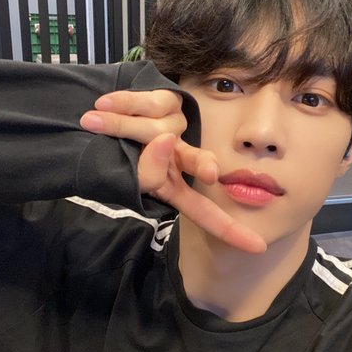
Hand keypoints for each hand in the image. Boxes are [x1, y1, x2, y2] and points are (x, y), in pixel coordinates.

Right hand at [80, 90, 265, 253]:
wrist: (92, 118)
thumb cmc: (109, 157)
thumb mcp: (125, 176)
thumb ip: (147, 173)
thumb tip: (168, 142)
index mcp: (173, 187)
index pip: (204, 212)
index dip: (230, 231)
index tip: (259, 248)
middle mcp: (181, 159)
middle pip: (200, 162)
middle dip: (203, 165)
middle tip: (212, 172)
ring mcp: (179, 130)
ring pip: (159, 129)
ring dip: (121, 126)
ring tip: (93, 121)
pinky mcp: (171, 102)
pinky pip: (149, 104)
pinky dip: (123, 104)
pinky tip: (104, 106)